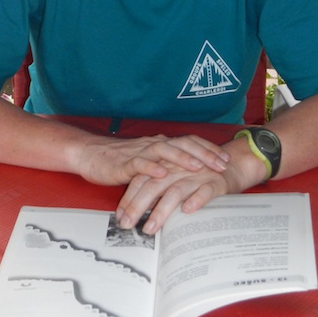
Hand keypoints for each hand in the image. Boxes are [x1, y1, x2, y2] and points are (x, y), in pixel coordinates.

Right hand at [75, 134, 229, 189]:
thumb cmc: (120, 160)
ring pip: (164, 151)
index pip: (190, 142)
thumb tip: (189, 174)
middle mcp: (153, 145)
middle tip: (221, 164)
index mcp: (160, 144)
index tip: (226, 159)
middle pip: (183, 144)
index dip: (209, 149)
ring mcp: (139, 153)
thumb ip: (167, 164)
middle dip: (204, 154)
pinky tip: (161, 173)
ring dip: (181, 158)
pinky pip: (139, 164)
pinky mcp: (124, 163)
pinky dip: (151, 168)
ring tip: (197, 167)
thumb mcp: (149, 161)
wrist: (91, 155)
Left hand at [116, 155, 249, 234]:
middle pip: (153, 186)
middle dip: (137, 206)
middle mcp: (178, 170)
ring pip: (175, 191)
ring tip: (150, 228)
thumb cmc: (198, 175)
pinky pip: (205, 191)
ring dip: (161, 211)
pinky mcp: (215, 183)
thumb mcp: (175, 179)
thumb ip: (157, 191)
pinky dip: (196, 200)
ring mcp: (196, 176)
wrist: (232, 164)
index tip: (120, 217)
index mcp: (165, 167)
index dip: (129, 198)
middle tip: (127, 225)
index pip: (141, 180)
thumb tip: (136, 212)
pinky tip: (187, 211)